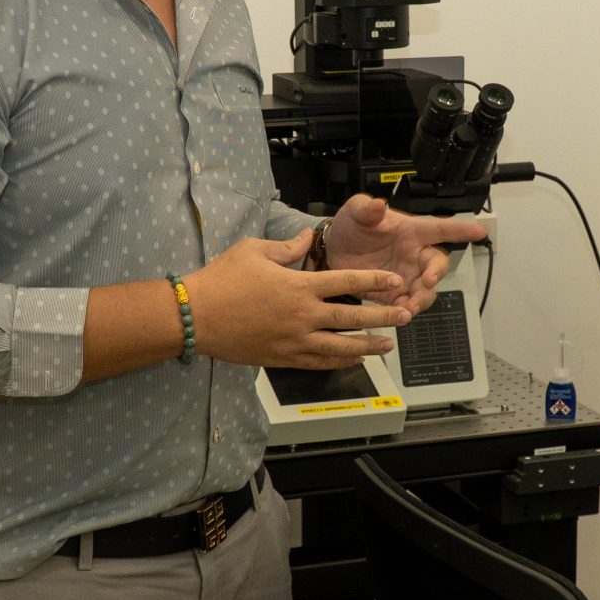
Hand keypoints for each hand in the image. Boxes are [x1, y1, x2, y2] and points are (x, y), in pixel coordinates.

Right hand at [188, 230, 409, 368]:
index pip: (346, 280)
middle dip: (382, 317)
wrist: (195, 316)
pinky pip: (318, 363)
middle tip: (404, 316)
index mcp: (298, 285)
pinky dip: (339, 363)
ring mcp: (294, 340)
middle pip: (352, 317)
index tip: (393, 281)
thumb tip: (307, 236)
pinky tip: (354, 361)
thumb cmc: (221, 280)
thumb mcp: (254, 250)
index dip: (374, 280)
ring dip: (367, 346)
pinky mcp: (282, 358)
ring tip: (387, 346)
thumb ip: (286, 247)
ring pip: (340, 346)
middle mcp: (302, 315)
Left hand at [326, 195, 487, 313]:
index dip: (460, 229)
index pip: (440, 228)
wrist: (333, 251)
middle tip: (428, 281)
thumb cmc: (352, 227)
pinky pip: (405, 306)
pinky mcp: (392, 295)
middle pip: (437, 265)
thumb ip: (367, 208)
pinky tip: (398, 315)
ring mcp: (405, 277)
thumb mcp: (356, 211)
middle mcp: (413, 255)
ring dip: (422, 299)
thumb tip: (378, 204)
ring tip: (410, 306)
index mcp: (410, 231)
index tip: (479, 231)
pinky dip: (404, 312)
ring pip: (426, 291)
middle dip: (437, 275)